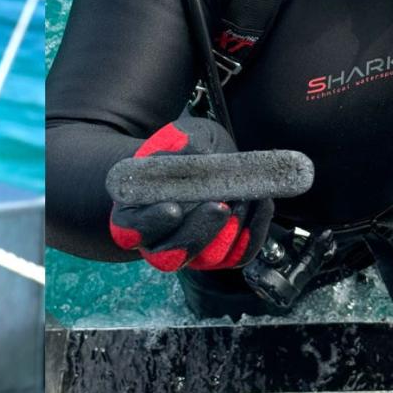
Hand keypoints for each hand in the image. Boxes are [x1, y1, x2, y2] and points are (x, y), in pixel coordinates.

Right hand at [106, 113, 283, 271]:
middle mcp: (158, 241)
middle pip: (171, 255)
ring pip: (208, 258)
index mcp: (133, 215)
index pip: (131, 232)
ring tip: (244, 197)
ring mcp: (191, 251)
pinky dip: (254, 231)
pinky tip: (261, 203)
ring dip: (230, 230)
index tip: (171, 208)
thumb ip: (181, 142)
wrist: (196, 161)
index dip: (150, 223)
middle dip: (198, 231)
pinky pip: (238, 254)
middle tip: (220, 206)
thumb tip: (195, 150)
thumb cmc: (181, 150)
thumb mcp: (180, 135)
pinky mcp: (222, 253)